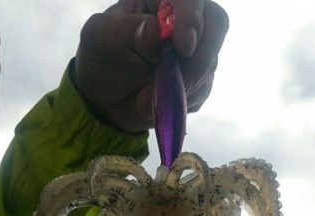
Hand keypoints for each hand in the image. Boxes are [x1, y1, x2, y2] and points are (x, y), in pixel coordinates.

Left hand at [74, 0, 228, 133]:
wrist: (102, 101)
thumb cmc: (99, 60)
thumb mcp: (98, 39)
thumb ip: (125, 30)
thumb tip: (157, 29)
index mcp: (160, 0)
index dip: (192, 17)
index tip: (184, 45)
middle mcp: (181, 21)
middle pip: (216, 25)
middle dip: (202, 56)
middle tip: (181, 81)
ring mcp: (192, 52)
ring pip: (210, 63)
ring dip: (183, 87)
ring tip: (146, 100)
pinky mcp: (195, 81)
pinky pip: (202, 90)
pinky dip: (181, 102)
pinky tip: (156, 105)